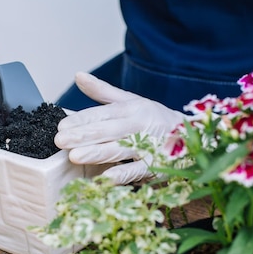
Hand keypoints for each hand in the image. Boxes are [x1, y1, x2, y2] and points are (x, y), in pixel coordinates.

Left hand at [55, 72, 184, 184]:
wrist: (193, 136)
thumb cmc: (155, 119)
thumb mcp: (131, 100)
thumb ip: (103, 91)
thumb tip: (78, 76)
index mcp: (131, 109)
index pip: (102, 113)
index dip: (81, 120)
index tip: (61, 126)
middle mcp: (138, 125)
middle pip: (107, 131)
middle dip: (82, 136)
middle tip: (60, 141)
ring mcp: (147, 145)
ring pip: (118, 149)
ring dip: (97, 153)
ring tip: (75, 156)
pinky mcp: (155, 165)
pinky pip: (136, 170)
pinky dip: (121, 174)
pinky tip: (105, 178)